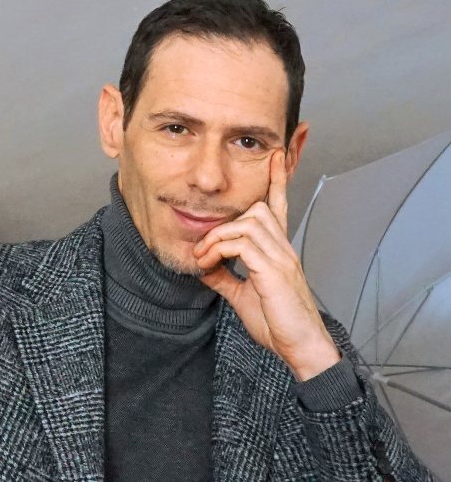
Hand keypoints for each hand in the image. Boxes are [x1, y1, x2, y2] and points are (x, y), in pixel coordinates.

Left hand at [193, 149, 339, 380]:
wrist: (300, 347)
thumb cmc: (278, 322)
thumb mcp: (243, 295)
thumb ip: (225, 277)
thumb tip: (203, 266)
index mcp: (278, 251)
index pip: (279, 207)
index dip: (277, 180)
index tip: (275, 157)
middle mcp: (283, 248)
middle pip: (258, 208)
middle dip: (226, 220)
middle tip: (203, 246)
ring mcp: (281, 257)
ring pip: (248, 221)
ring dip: (218, 236)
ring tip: (203, 257)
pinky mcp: (274, 270)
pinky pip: (242, 244)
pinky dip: (220, 249)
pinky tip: (209, 263)